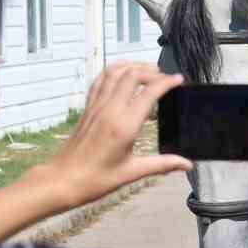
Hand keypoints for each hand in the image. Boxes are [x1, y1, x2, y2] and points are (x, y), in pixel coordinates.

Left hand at [49, 64, 191, 206]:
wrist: (62, 181)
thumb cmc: (95, 179)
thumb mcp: (132, 173)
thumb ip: (162, 165)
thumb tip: (186, 164)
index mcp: (124, 126)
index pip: (149, 93)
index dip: (167, 82)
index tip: (178, 80)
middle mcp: (110, 111)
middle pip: (132, 75)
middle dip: (152, 71)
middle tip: (165, 78)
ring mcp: (96, 107)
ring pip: (114, 72)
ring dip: (132, 66)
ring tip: (147, 70)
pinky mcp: (87, 109)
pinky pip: (100, 81)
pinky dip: (113, 72)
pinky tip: (122, 74)